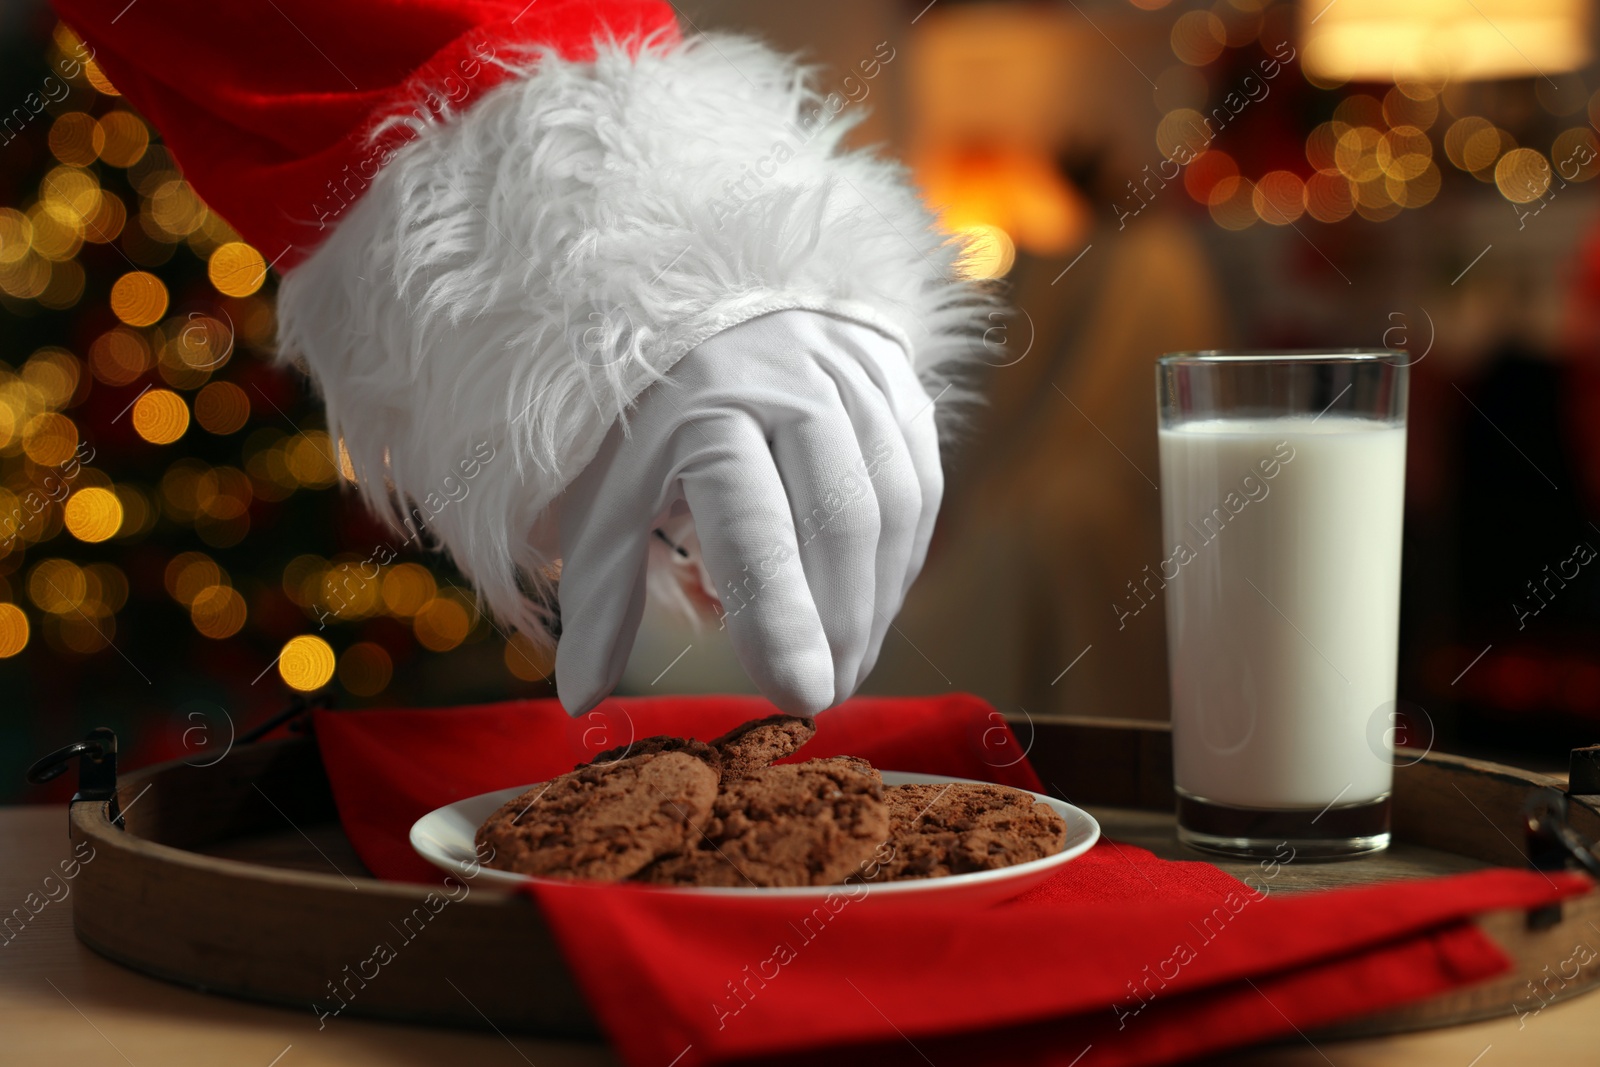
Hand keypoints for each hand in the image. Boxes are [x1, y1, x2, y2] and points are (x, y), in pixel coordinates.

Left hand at [554, 309, 942, 715]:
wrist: (708, 294)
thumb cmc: (645, 414)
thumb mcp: (606, 490)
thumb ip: (602, 590)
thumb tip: (582, 701)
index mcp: (703, 405)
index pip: (753, 524)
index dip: (779, 615)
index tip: (800, 697)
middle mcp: (788, 380)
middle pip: (839, 519)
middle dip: (837, 625)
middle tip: (822, 699)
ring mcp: (853, 373)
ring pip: (893, 506)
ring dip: (877, 603)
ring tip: (848, 667)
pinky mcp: (897, 381)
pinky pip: (920, 483)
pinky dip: (902, 560)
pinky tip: (873, 608)